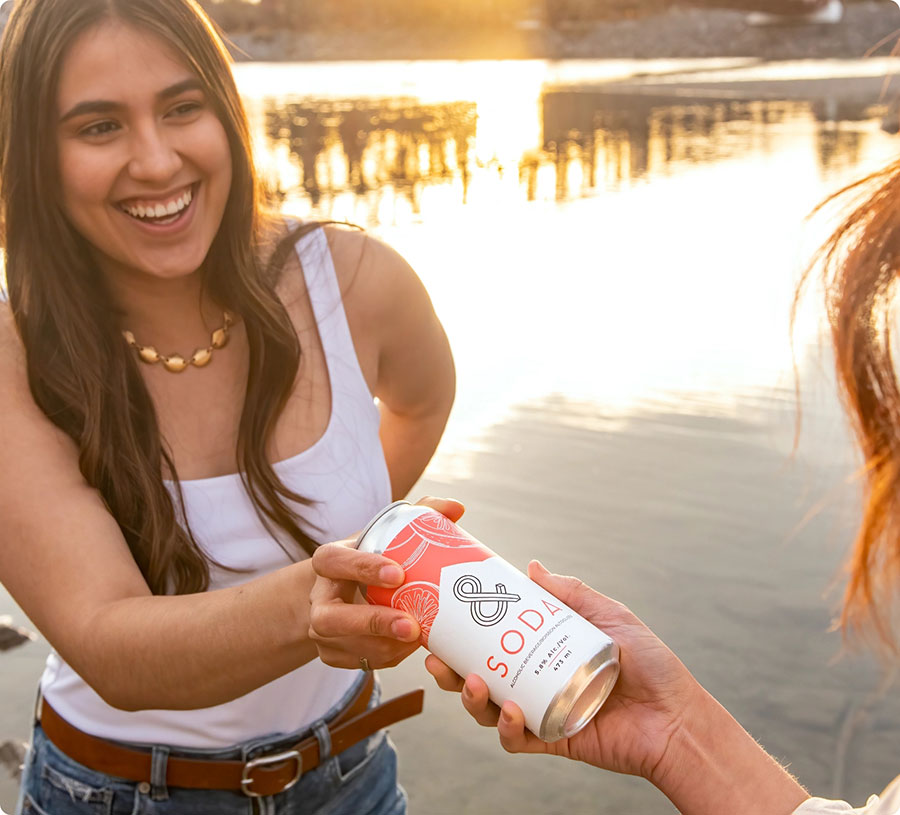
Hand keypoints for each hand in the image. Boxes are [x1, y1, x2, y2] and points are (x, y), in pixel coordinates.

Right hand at [309, 497, 464, 669]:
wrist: (345, 590)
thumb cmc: (374, 556)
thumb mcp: (387, 532)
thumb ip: (421, 514)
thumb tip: (456, 507)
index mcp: (328, 561)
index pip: (334, 561)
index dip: (363, 568)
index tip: (400, 574)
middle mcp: (318, 599)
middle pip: (331, 618)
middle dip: (373, 623)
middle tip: (411, 625)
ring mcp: (321, 632)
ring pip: (350, 647)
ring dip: (388, 646)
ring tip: (420, 637)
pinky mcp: (333, 656)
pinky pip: (363, 663)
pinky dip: (390, 656)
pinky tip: (410, 646)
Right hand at [425, 560, 700, 779]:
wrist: (678, 717)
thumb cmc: (650, 665)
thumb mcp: (609, 616)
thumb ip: (573, 593)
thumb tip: (531, 567)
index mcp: (544, 653)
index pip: (495, 643)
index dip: (464, 636)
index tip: (443, 620)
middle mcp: (536, 682)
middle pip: (481, 678)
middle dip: (452, 672)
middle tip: (438, 659)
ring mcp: (542, 712)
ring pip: (490, 710)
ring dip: (472, 699)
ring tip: (474, 683)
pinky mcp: (552, 741)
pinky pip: (517, 740)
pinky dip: (508, 728)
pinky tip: (511, 713)